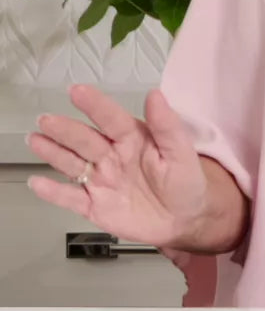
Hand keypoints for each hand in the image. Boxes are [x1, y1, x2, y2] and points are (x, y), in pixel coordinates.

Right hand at [26, 85, 209, 248]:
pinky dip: (53, 192)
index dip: (95, 105)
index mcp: (133, 139)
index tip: (77, 91)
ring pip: (73, 164)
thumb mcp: (181, 151)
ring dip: (53, 152)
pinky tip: (36, 182)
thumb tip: (155, 93)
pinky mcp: (95, 206)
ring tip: (34, 139)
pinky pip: (70, 198)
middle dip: (66, 129)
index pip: (112, 119)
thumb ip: (167, 125)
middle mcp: (112, 156)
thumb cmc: (185, 180)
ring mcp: (101, 181)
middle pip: (86, 140)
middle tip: (46, 119)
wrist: (185, 219)